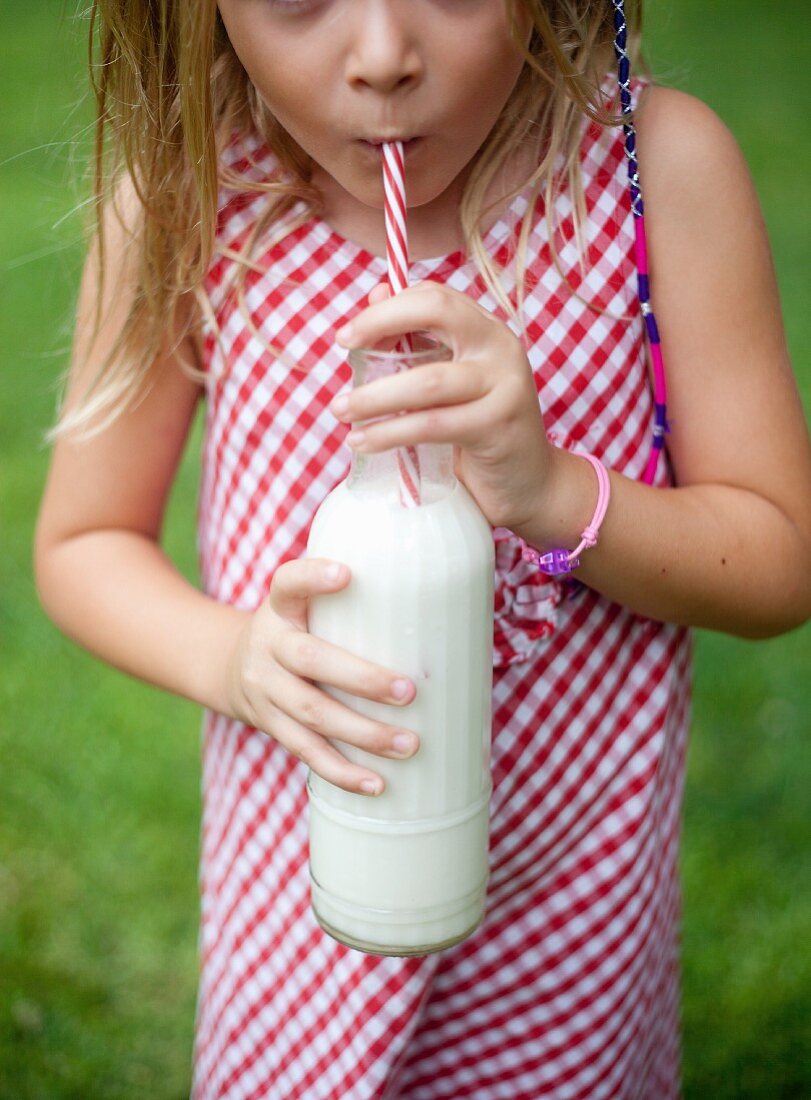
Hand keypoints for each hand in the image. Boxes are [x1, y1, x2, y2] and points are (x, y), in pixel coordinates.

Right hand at [224, 557, 419, 795]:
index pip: (288, 582)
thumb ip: (349, 601)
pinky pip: (306, 752)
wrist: (228, 667)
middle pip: (310, 660)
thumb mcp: (304, 603)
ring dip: (363, 734)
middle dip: (362, 679)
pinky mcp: (270, 725)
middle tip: (410, 692)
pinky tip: (376, 784)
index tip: (346, 573)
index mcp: (280, 606)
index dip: (313, 577)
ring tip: (409, 744)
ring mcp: (265, 689)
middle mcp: (267, 644)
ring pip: (312, 714)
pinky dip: (342, 772)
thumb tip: (440, 608)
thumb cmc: (296, 628)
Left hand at [333, 281, 553, 530]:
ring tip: (342, 411)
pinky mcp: (498, 426)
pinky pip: (432, 426)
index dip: (387, 307)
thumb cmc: (479, 430)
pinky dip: (390, 433)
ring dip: (374, 396)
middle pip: (437, 310)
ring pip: (427, 381)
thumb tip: (376, 295)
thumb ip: (418, 343)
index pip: (434, 296)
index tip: (348, 334)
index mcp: (486, 331)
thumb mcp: (448, 383)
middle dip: (380, 323)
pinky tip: (363, 442)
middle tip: (342, 348)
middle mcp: (500, 347)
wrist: (529, 483)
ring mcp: (505, 385)